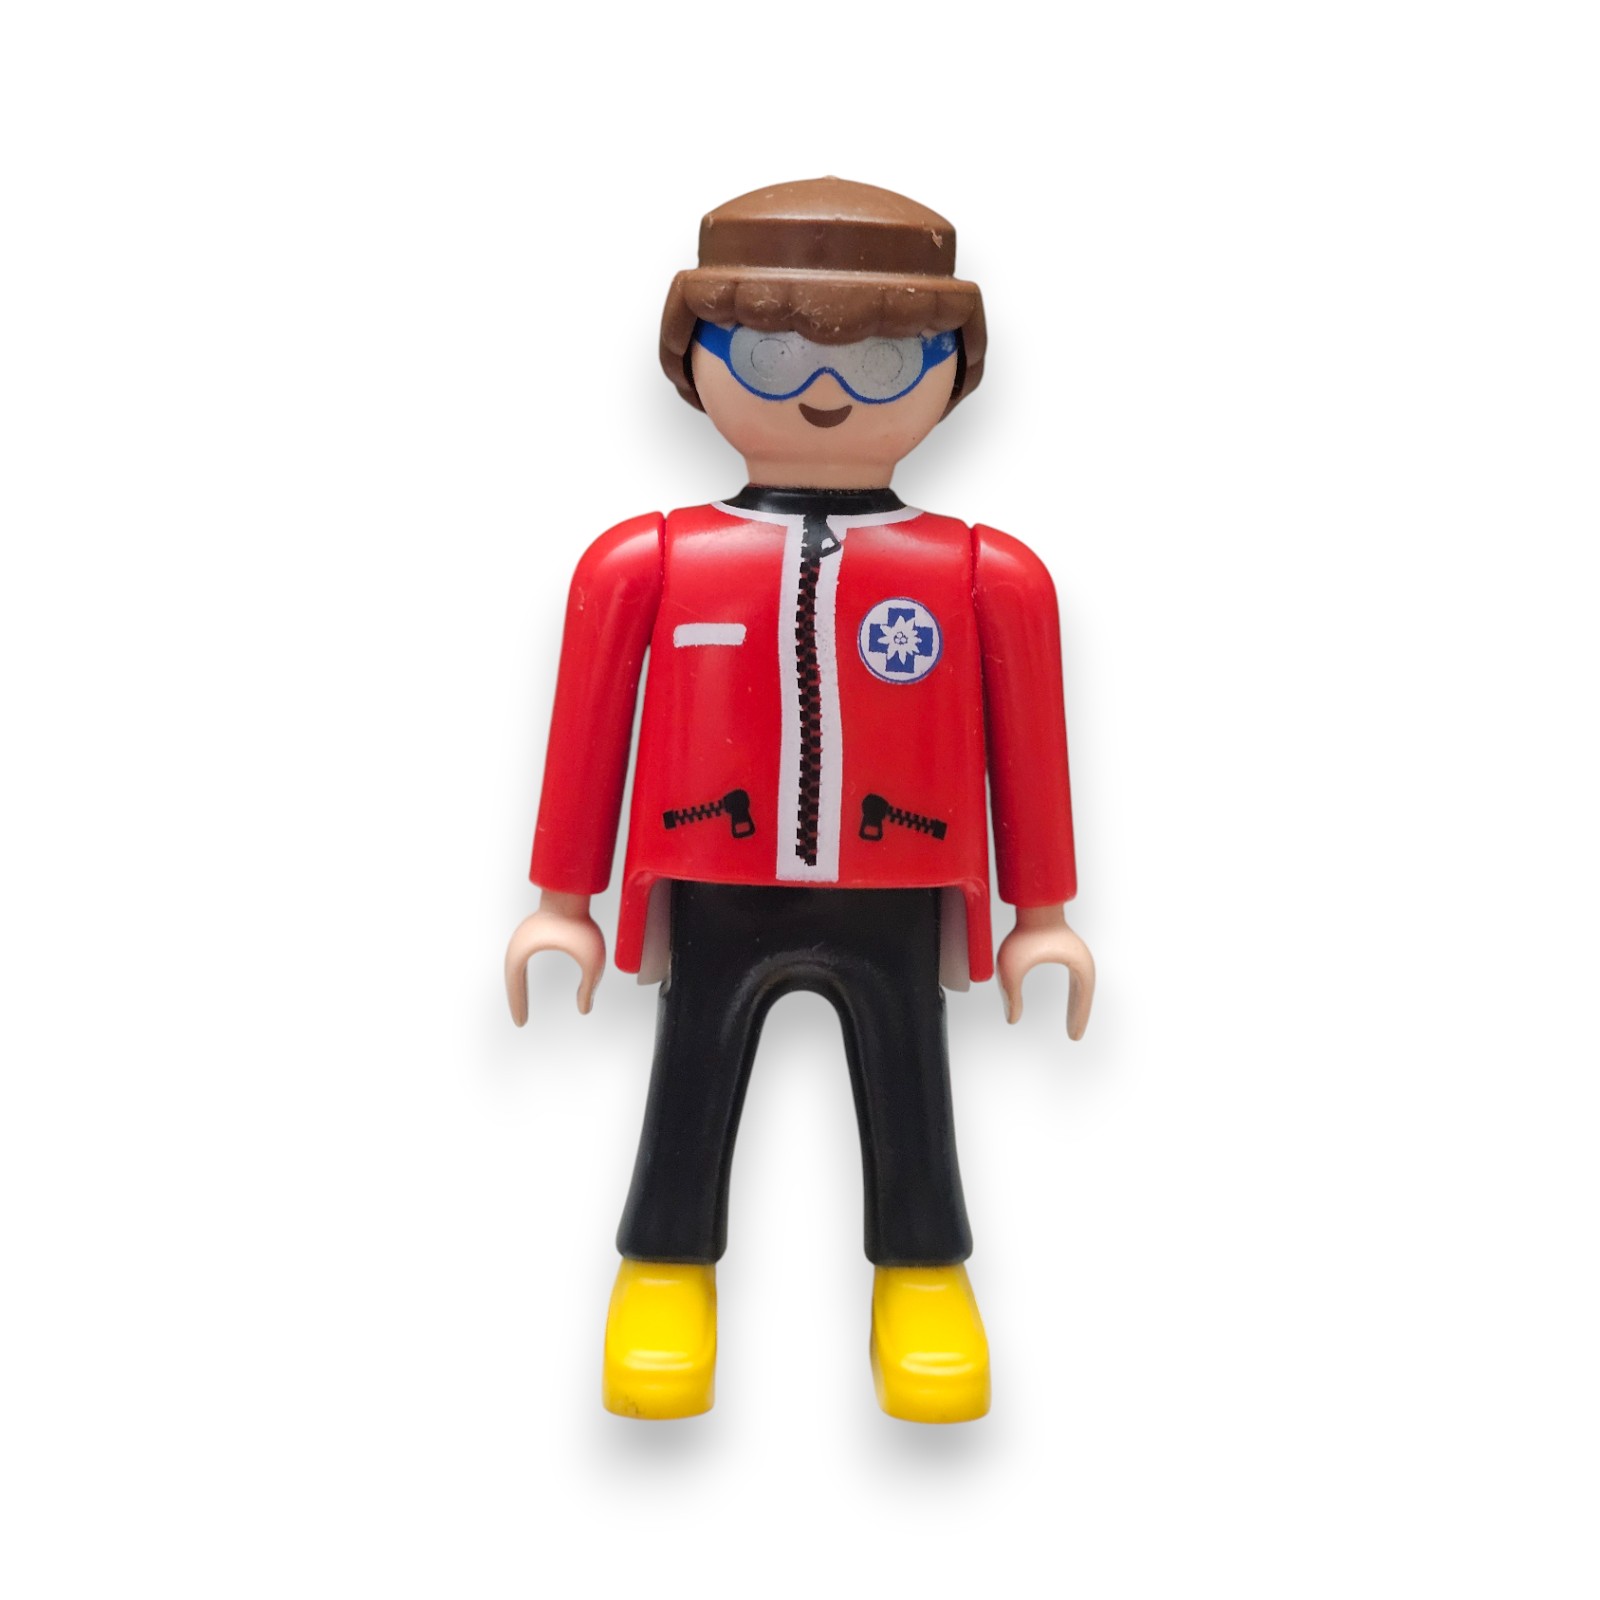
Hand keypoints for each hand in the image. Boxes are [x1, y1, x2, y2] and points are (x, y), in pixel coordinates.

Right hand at [504, 890, 606, 1023]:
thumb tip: (585, 1010)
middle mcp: (517, 944)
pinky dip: (521, 974)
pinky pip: (521, 958)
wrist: (572, 891)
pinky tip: (525, 982)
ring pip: (514, 969)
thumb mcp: (591, 961)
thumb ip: (589, 986)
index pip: (515, 986)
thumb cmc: (580, 923)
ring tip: (521, 1006)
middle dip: (516, 1000)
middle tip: (520, 1020)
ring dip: (517, 987)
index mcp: (522, 952)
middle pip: (511, 979)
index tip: (521, 1023)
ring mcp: (522, 936)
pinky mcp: (530, 932)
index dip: (518, 1006)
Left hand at [996, 904, 1095, 1039]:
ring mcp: (1077, 955)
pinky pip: (1077, 980)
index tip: (1074, 1036)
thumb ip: (1011, 994)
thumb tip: (1011, 1020)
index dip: (1078, 1018)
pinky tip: (1071, 1004)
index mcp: (1078, 964)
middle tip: (1074, 1036)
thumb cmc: (1024, 932)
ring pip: (1083, 988)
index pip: (1082, 998)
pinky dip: (1076, 995)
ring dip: (1078, 1005)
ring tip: (1073, 1024)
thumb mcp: (1011, 967)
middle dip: (1079, 1015)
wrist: (1031, 905)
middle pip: (1085, 995)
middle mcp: (1082, 960)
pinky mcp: (1069, 951)